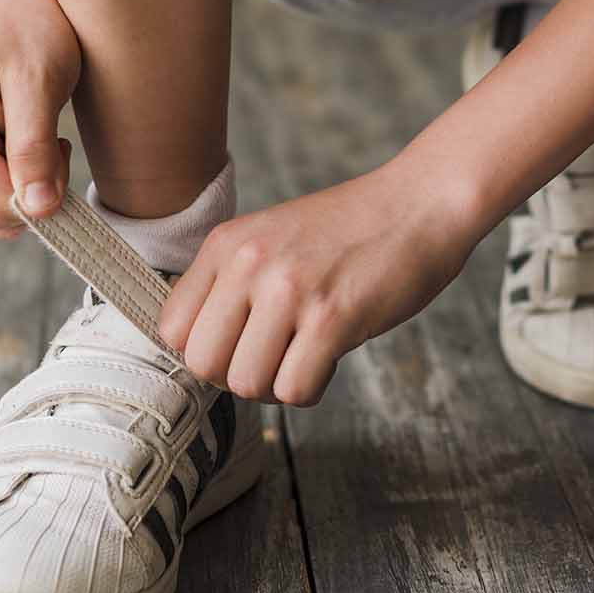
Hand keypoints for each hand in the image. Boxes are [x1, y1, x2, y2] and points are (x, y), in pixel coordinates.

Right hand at [0, 0, 80, 237]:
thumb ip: (34, 148)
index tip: (61, 146)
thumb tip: (37, 210)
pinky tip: (27, 138)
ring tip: (38, 130)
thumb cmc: (29, 29)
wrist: (12, 2)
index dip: (42, 195)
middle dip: (37, 189)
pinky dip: (22, 178)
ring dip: (31, 182)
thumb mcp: (40, 83)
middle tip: (53, 137)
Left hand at [158, 163, 477, 405]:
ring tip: (304, 355)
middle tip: (273, 359)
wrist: (421, 203)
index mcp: (227, 244)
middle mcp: (251, 263)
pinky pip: (294, 389)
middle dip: (237, 376)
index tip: (240, 346)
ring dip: (276, 385)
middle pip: (204, 364)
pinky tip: (329, 359)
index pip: (172, 328)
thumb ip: (232, 283)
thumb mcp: (272, 237)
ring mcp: (290, 290)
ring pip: (247, 383)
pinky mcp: (332, 318)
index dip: (205, 351)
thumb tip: (203, 352)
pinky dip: (310, 389)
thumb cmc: (352, 230)